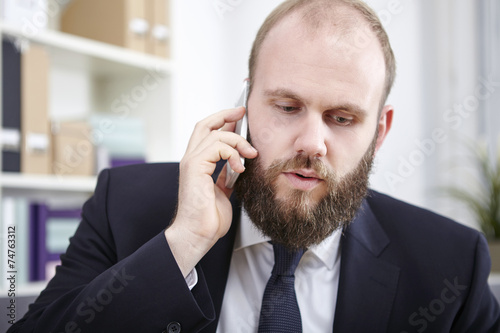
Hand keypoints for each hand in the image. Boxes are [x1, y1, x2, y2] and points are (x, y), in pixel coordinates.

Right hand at [165, 107, 257, 276]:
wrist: (198, 234)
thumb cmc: (208, 218)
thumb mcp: (223, 190)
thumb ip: (227, 175)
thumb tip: (238, 163)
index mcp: (198, 163)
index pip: (206, 132)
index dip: (222, 120)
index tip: (239, 115)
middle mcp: (191, 160)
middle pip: (205, 125)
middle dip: (226, 115)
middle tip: (243, 112)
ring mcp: (191, 162)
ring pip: (215, 135)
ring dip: (238, 141)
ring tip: (250, 155)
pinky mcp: (195, 168)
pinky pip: (216, 147)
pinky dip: (233, 154)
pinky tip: (240, 168)